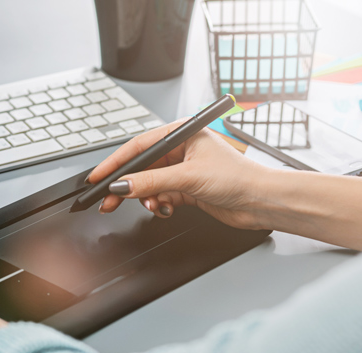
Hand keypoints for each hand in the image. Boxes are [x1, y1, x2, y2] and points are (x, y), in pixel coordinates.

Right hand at [87, 119, 271, 229]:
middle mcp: (181, 150)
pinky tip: (166, 208)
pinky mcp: (187, 189)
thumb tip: (123, 185)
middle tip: (109, 200)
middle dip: (127, 185)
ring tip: (152, 205)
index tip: (99, 177)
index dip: (116, 162)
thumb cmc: (239, 177)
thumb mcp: (188, 177)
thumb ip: (151, 182)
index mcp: (181, 134)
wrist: (262, 202)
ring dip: (147, 198)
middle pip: (142, 167)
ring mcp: (183, 170)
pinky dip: (160, 204)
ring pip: (150, 184)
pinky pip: (162, 196)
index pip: (139, 146)